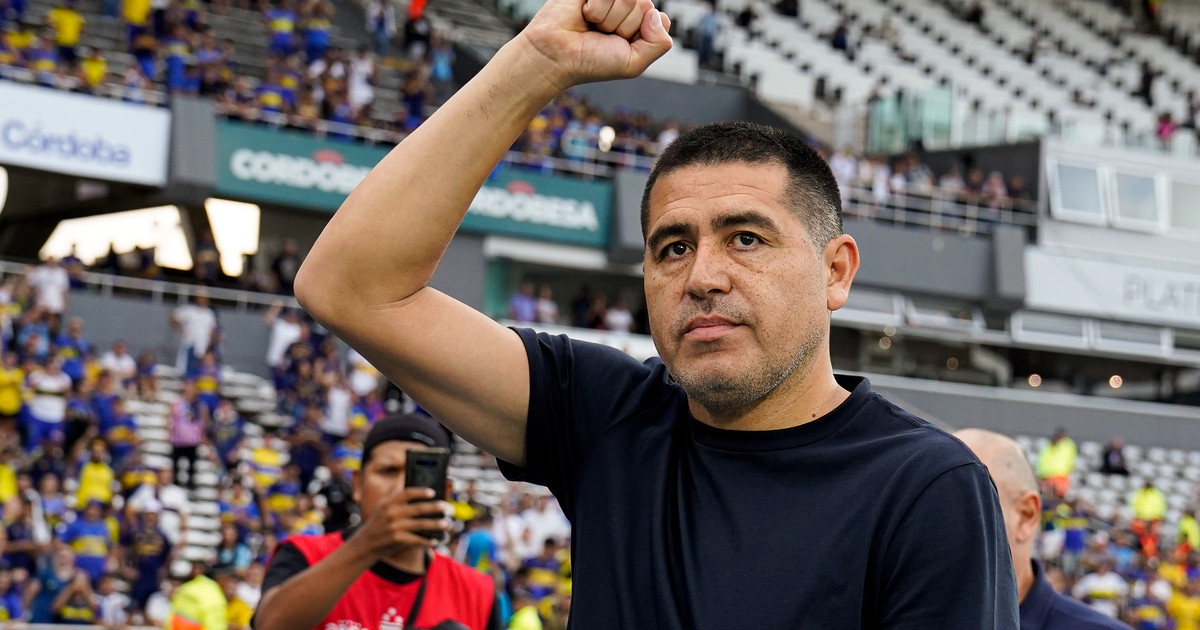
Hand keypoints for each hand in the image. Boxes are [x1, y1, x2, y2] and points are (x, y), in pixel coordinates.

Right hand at [352, 487, 451, 557]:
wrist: (364, 545)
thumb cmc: (378, 525)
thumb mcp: (382, 509)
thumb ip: (396, 500)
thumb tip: (420, 496)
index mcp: (388, 503)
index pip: (407, 493)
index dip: (421, 492)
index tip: (432, 493)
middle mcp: (391, 513)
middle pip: (418, 508)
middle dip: (434, 508)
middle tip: (447, 507)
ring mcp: (394, 527)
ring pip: (420, 524)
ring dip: (436, 524)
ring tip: (447, 524)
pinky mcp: (397, 539)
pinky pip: (416, 539)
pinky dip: (427, 540)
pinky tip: (436, 540)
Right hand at [518, 0, 671, 89]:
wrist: (556, 55)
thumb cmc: (591, 62)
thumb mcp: (633, 63)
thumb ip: (659, 44)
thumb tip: (658, 13)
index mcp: (640, 25)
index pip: (659, 18)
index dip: (641, 34)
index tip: (620, 45)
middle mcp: (627, 7)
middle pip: (644, 5)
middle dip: (623, 26)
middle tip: (602, 35)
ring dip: (608, 17)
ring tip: (592, 25)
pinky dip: (596, 7)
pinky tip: (584, 13)